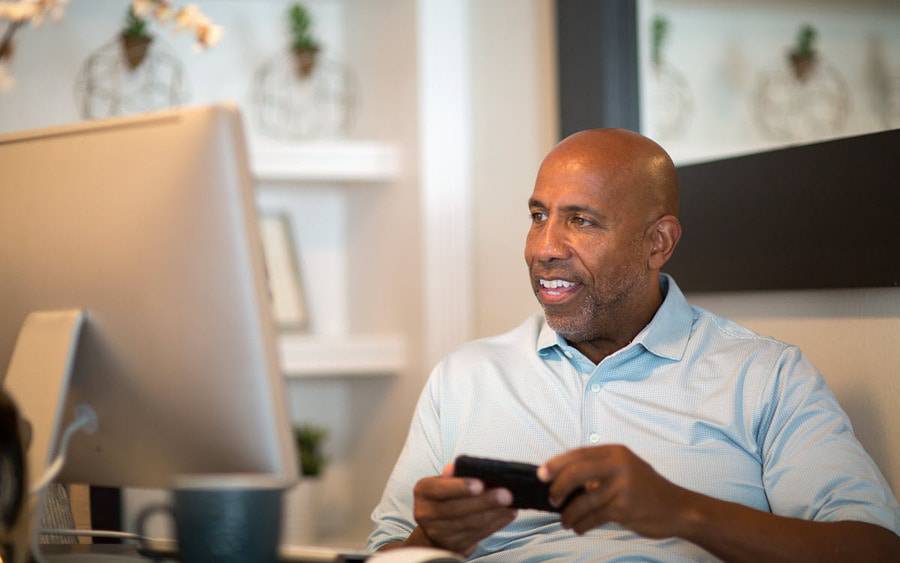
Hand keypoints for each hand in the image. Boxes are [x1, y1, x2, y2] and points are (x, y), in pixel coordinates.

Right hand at [407, 464, 517, 554]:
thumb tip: (454, 467)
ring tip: (511, 504)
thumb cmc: (445, 496)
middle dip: (484, 502)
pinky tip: (508, 514)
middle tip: (506, 494)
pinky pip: (477, 535)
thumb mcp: (444, 481)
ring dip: (494, 514)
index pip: (440, 489)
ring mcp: (438, 532)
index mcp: (423, 491)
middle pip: (457, 509)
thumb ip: (452, 475)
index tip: (480, 484)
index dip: (460, 487)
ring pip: (469, 524)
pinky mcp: (454, 545)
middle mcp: (426, 514)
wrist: (436, 526)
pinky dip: (495, 524)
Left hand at [539, 445, 693, 538]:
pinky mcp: (624, 508)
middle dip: (558, 487)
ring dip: (569, 514)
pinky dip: (582, 524)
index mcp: (615, 452)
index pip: (578, 454)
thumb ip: (598, 470)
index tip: (541, 475)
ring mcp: (622, 486)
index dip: (556, 464)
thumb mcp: (623, 470)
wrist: (677, 508)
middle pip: (576, 472)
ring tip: (565, 521)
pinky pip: (594, 517)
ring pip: (583, 500)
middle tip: (552, 499)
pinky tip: (579, 528)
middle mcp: (618, 465)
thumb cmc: (645, 489)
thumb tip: (563, 479)